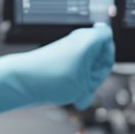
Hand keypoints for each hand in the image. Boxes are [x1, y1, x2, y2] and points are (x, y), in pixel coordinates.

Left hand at [0, 24, 114, 115]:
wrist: (25, 82)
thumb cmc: (54, 74)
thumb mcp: (88, 69)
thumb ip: (103, 58)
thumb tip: (105, 35)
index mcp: (88, 38)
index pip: (109, 43)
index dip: (106, 59)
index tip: (98, 69)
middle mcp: (79, 44)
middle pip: (100, 60)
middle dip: (96, 76)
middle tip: (87, 84)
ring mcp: (71, 56)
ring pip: (90, 72)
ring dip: (87, 85)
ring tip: (78, 94)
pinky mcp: (64, 67)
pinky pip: (78, 78)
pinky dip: (78, 88)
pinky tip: (75, 98)